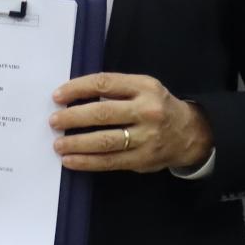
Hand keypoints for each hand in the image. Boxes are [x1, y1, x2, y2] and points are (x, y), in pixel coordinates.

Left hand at [50, 71, 213, 173]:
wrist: (191, 133)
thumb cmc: (156, 106)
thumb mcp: (142, 88)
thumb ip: (114, 89)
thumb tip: (72, 96)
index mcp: (144, 87)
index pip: (104, 83)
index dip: (77, 88)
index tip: (57, 96)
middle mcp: (147, 110)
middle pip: (103, 113)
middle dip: (73, 117)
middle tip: (54, 121)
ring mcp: (146, 137)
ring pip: (105, 141)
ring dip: (76, 143)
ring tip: (58, 144)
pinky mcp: (143, 159)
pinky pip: (110, 161)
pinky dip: (87, 162)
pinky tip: (70, 160)